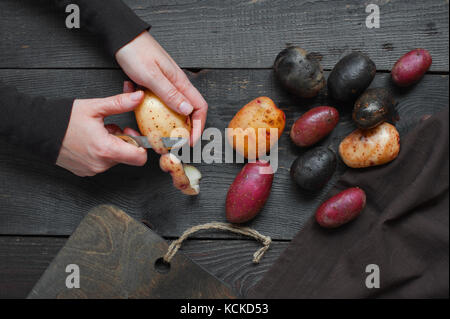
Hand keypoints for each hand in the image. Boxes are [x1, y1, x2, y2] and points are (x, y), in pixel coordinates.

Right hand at [56, 90, 146, 176]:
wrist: (37, 129)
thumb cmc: (63, 119)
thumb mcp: (95, 107)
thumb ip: (120, 103)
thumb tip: (138, 97)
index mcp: (106, 150)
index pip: (139, 158)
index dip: (141, 144)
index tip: (132, 132)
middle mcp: (100, 164)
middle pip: (127, 156)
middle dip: (123, 140)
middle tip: (110, 127)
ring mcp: (92, 170)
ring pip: (115, 158)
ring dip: (112, 145)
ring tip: (97, 132)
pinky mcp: (85, 171)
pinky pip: (102, 162)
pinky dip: (101, 152)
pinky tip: (90, 141)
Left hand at [115, 31, 207, 145]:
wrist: (121, 37)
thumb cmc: (137, 52)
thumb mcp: (152, 76)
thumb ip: (170, 94)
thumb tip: (188, 111)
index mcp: (180, 82)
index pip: (199, 107)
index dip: (198, 126)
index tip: (190, 141)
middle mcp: (176, 85)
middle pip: (187, 111)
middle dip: (181, 129)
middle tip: (172, 142)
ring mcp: (165, 85)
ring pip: (170, 108)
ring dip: (160, 119)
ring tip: (150, 126)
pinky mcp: (154, 85)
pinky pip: (155, 101)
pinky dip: (146, 105)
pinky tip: (134, 98)